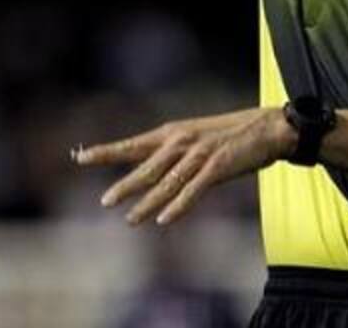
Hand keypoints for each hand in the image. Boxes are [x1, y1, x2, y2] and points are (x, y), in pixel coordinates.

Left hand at [73, 107, 296, 225]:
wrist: (266, 128)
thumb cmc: (229, 137)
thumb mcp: (194, 140)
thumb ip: (172, 155)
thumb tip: (150, 172)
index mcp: (171, 133)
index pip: (132, 145)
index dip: (106, 151)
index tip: (80, 156)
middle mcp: (179, 142)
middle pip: (144, 167)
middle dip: (123, 185)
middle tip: (103, 202)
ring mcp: (198, 154)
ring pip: (166, 183)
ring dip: (147, 203)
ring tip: (129, 219)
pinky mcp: (217, 167)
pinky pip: (193, 190)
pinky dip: (178, 206)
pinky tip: (164, 219)